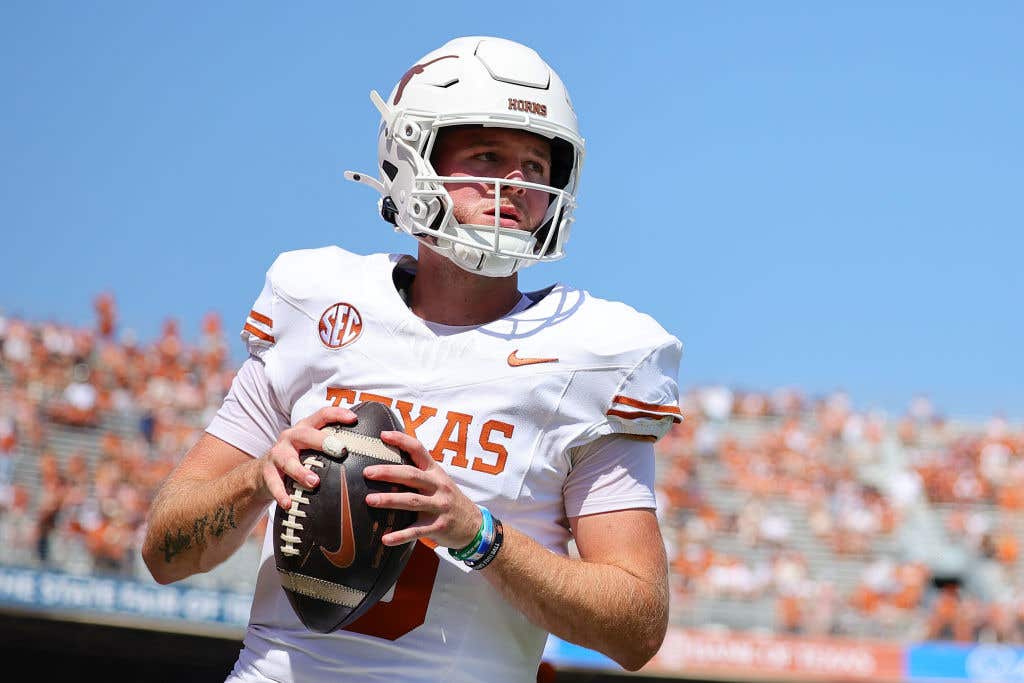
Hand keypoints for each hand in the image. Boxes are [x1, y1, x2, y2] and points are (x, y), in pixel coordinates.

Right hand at [258, 406, 356, 508]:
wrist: (263, 472)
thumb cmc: (298, 457)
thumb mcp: (311, 447)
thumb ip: (331, 446)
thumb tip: (367, 450)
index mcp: (305, 428)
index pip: (322, 415)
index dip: (337, 414)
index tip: (354, 419)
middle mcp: (290, 437)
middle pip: (306, 435)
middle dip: (323, 441)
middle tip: (341, 450)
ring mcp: (277, 454)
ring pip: (288, 461)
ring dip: (301, 472)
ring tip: (314, 482)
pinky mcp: (267, 472)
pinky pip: (274, 483)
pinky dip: (281, 494)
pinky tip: (288, 503)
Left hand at [363, 430, 482, 548]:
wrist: (474, 524)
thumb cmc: (448, 499)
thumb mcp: (439, 480)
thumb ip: (419, 473)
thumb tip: (387, 465)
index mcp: (436, 472)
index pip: (419, 450)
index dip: (402, 440)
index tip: (383, 435)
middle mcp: (438, 486)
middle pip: (412, 475)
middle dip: (389, 473)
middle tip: (368, 472)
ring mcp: (439, 506)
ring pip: (412, 501)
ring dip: (389, 500)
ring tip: (369, 500)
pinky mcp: (438, 526)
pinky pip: (417, 531)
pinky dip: (400, 535)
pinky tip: (386, 539)